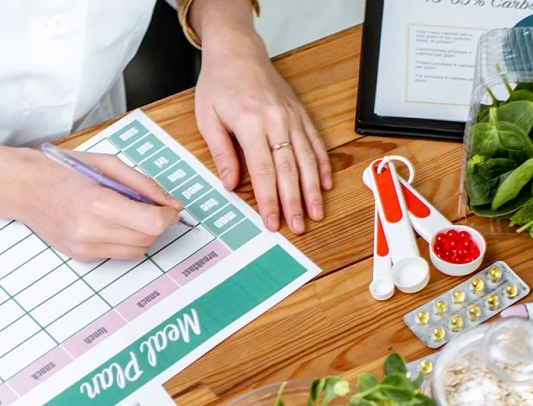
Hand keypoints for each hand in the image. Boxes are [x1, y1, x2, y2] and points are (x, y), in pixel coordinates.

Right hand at [0, 144, 181, 260]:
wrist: (24, 188)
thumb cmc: (63, 170)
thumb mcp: (107, 164)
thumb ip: (143, 184)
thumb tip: (171, 204)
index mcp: (99, 203)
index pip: (152, 223)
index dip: (168, 216)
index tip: (169, 208)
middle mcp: (91, 230)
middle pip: (148, 239)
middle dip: (156, 224)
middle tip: (147, 205)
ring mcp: (85, 247)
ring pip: (136, 250)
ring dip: (142, 234)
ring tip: (126, 212)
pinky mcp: (81, 256)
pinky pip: (118, 253)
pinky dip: (123, 239)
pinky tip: (109, 222)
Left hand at [192, 26, 331, 233]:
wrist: (238, 51)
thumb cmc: (219, 83)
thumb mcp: (207, 118)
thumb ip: (221, 152)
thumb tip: (231, 184)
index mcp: (250, 123)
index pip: (263, 171)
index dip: (269, 200)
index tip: (272, 222)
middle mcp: (276, 120)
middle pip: (289, 169)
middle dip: (294, 202)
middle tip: (298, 227)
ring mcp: (292, 116)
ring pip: (307, 158)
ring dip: (312, 189)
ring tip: (316, 213)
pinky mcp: (300, 113)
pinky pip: (315, 142)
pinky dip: (322, 164)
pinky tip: (324, 184)